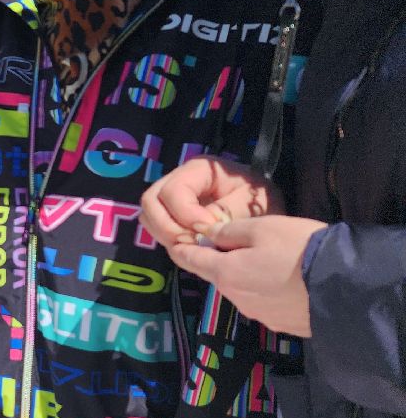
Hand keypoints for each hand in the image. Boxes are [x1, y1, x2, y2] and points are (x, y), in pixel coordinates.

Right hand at [140, 158, 282, 247]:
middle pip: (151, 201)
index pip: (174, 191)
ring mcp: (172, 198)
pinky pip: (156, 226)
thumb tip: (198, 230)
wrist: (268, 213)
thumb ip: (224, 214)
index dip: (185, 214)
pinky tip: (189, 247)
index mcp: (199, 169)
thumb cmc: (261, 202)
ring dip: (164, 234)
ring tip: (190, 247)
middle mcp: (179, 179)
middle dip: (167, 227)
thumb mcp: (250, 205)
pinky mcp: (172, 215)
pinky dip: (167, 238)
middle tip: (191, 244)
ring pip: (148, 215)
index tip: (207, 231)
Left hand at [164, 215, 324, 336]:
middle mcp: (235, 298)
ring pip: (240, 289)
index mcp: (225, 273)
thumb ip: (230, 231)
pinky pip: (263, 302)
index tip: (177, 238)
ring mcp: (258, 314)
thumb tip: (207, 235)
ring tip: (267, 258)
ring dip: (244, 274)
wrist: (347, 288)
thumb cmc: (300, 250)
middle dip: (217, 259)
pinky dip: (265, 289)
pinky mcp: (280, 324)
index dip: (181, 247)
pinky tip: (284, 279)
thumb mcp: (263, 228)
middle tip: (231, 242)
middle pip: (216, 274)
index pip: (188, 260)